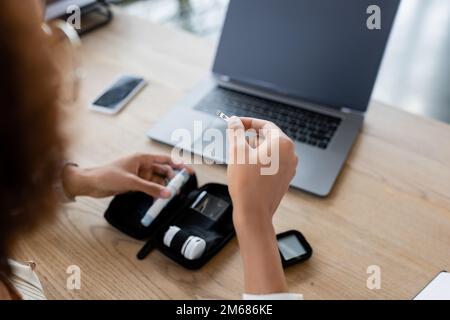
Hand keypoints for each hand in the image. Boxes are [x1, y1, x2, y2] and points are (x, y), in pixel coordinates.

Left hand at [62, 153, 193, 198]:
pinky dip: (155, 193)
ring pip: (157, 181)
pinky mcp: (135, 184)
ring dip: (164, 188)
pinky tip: (159, 199)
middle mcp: (142, 165)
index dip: (178, 165)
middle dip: (173, 179)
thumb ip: (150, 189)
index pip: (165, 160)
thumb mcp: (131, 182)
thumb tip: (166, 193)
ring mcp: (139, 175)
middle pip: (163, 171)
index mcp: (142, 158)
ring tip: (171, 196)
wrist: (90, 184)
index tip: (188, 172)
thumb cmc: (106, 175)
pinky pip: (150, 188)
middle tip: (180, 187)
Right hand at [227, 117, 297, 228]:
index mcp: (282, 143)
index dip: (247, 122)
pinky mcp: (284, 178)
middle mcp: (290, 154)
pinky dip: (260, 161)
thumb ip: (236, 131)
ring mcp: (289, 167)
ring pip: (269, 150)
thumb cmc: (246, 183)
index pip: (264, 124)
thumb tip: (234, 121)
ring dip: (254, 149)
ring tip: (239, 157)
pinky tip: (247, 169)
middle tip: (234, 140)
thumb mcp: (237, 151)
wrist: (254, 212)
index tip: (235, 123)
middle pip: (268, 137)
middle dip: (249, 137)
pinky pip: (272, 163)